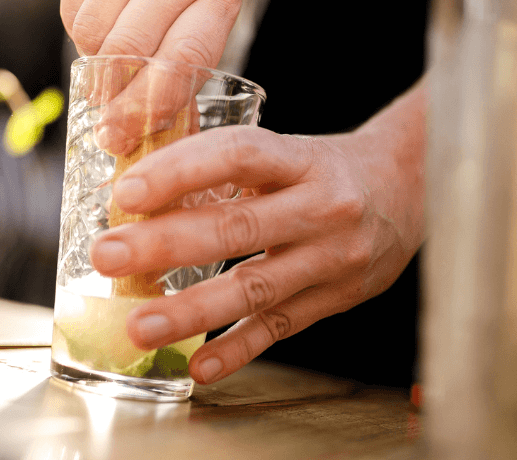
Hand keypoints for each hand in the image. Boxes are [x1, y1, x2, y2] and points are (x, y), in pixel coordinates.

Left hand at [88, 84, 427, 383]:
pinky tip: (198, 366)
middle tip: (107, 255)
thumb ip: (227, 169)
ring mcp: (331, 259)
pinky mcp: (334, 299)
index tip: (128, 191)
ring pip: (256, 288)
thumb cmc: (327, 169)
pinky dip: (238, 349)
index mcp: (303, 159)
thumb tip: (137, 193)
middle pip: (239, 227)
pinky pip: (281, 328)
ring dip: (192, 310)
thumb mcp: (288, 152)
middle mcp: (322, 207)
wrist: (409, 190)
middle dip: (167, 243)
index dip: (183, 171)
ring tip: (139, 325)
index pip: (239, 156)